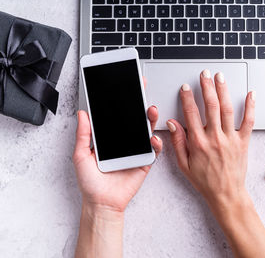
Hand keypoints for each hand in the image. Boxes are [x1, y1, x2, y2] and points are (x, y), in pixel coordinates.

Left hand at [73, 77, 162, 212]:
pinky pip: (153, 150)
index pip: (118, 116)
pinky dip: (155, 143)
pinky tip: (152, 138)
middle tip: (143, 92)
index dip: (123, 102)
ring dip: (150, 120)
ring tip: (150, 111)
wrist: (101, 203)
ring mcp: (136, 151)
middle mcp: (125, 142)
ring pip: (147, 131)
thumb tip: (82, 114)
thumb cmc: (91, 183)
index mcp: (110, 139)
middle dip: (141, 105)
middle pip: (135, 120)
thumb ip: (83, 134)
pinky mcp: (145, 162)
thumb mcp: (81, 155)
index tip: (126, 89)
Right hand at [166, 69, 254, 208]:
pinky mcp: (243, 142)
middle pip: (211, 106)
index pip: (191, 113)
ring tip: (220, 77)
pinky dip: (251, 107)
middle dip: (206, 87)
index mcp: (198, 142)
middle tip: (204, 74)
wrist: (225, 193)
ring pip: (227, 109)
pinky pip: (248, 121)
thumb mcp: (183, 164)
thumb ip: (178, 142)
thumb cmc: (205, 180)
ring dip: (223, 91)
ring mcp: (230, 139)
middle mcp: (215, 137)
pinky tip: (251, 94)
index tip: (185, 88)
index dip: (187, 98)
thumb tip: (172, 124)